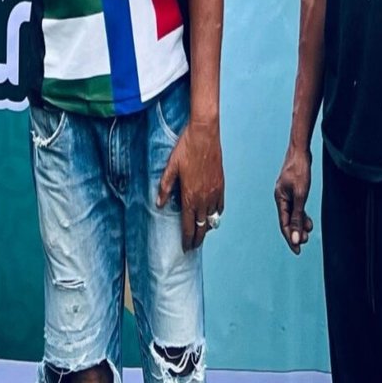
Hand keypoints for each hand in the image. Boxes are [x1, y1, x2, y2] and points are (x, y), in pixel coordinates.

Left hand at [158, 113, 223, 252]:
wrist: (205, 135)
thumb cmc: (186, 149)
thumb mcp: (170, 167)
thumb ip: (165, 187)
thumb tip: (160, 204)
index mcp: (190, 195)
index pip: (188, 224)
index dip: (186, 238)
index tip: (185, 247)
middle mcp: (204, 197)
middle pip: (201, 226)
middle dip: (197, 239)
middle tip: (193, 247)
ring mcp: (215, 192)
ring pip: (212, 218)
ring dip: (206, 228)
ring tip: (201, 234)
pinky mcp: (221, 185)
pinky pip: (220, 207)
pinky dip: (216, 215)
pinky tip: (212, 216)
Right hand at [275, 144, 313, 253]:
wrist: (300, 151)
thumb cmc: (300, 170)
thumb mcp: (301, 195)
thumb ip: (298, 217)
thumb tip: (297, 236)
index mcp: (280, 199)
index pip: (284, 224)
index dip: (291, 238)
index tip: (298, 251)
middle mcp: (281, 198)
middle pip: (287, 221)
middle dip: (296, 232)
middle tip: (306, 242)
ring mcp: (286, 194)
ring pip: (292, 214)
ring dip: (300, 224)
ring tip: (309, 232)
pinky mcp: (293, 190)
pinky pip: (296, 207)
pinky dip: (302, 215)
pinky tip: (308, 220)